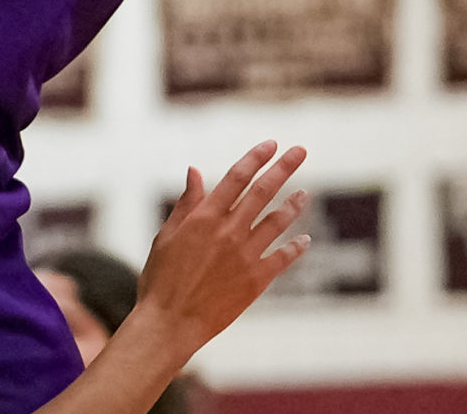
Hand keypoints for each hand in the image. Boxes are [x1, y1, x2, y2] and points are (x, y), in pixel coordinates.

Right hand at [132, 141, 310, 354]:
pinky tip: (305, 239)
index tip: (271, 144)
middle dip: (284, 168)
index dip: (255, 158)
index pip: (236, 178)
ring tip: (304, 193)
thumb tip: (194, 171)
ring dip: (293, 205)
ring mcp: (245, 256)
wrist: (171, 323)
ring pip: (277, 222)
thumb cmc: (161, 278)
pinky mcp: (256, 281)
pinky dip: (295, 247)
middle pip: (262, 192)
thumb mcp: (167, 235)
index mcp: (203, 217)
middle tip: (301, 151)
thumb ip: (186, 204)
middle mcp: (228, 232)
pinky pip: (282, 258)